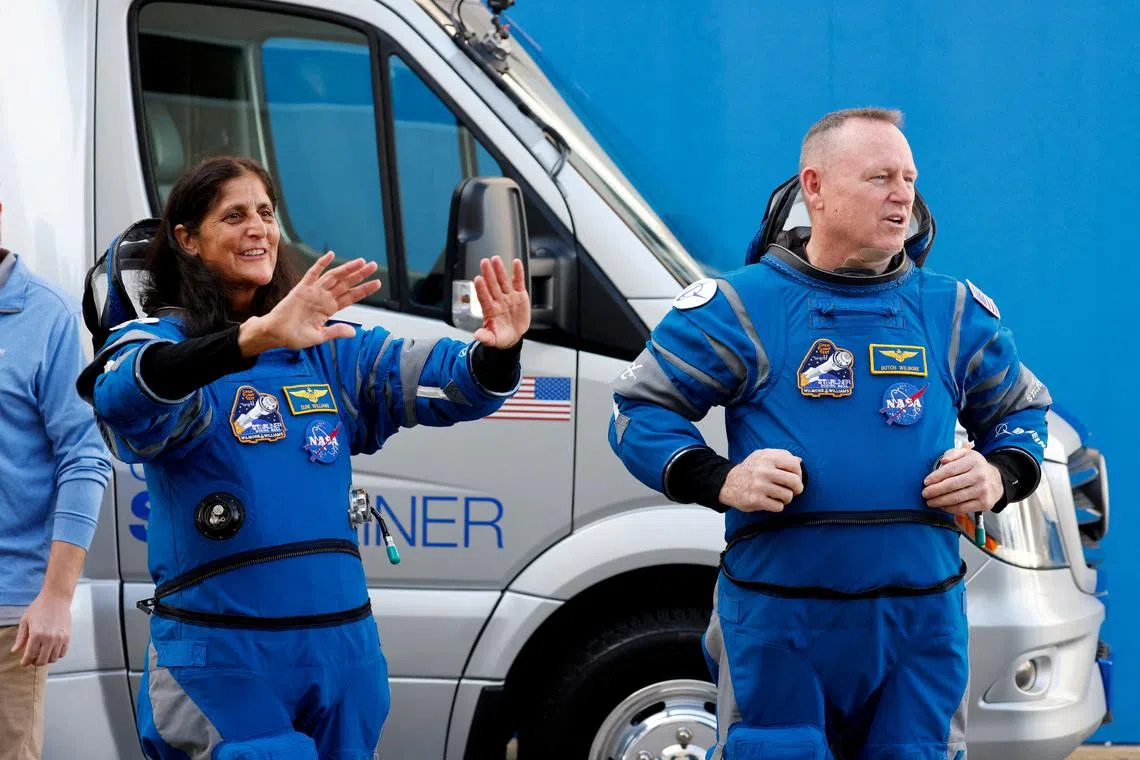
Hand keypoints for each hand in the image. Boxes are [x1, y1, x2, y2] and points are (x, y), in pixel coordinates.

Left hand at [11, 591, 71, 666]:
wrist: (56, 598)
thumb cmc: (40, 607)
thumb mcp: (25, 621)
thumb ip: (20, 637)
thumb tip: (15, 651)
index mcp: (36, 634)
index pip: (30, 655)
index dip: (25, 662)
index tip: (23, 663)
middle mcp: (49, 638)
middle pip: (42, 660)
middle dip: (35, 663)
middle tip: (32, 660)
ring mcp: (60, 638)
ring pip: (53, 659)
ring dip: (46, 660)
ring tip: (42, 655)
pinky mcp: (67, 636)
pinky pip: (63, 653)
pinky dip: (56, 655)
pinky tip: (51, 650)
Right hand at [241, 253, 381, 354]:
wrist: (275, 334)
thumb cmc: (294, 336)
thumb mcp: (319, 336)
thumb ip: (335, 332)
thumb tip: (353, 333)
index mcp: (329, 309)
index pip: (351, 297)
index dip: (364, 290)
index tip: (377, 283)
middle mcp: (324, 298)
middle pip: (346, 284)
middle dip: (360, 275)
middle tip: (373, 266)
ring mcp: (313, 292)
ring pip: (333, 277)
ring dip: (347, 269)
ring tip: (360, 262)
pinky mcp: (301, 289)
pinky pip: (312, 274)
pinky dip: (321, 264)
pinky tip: (330, 255)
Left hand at [472, 256, 530, 348]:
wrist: (513, 336)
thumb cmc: (501, 336)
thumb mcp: (492, 339)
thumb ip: (485, 337)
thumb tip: (477, 336)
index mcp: (490, 310)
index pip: (484, 297)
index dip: (481, 288)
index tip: (478, 279)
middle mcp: (498, 300)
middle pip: (492, 285)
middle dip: (489, 273)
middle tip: (484, 262)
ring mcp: (508, 296)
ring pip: (503, 281)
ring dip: (500, 270)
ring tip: (496, 259)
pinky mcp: (519, 295)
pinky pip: (519, 282)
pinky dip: (518, 272)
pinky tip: (516, 262)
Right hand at [718, 449, 804, 511]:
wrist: (727, 483)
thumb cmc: (749, 470)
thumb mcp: (762, 456)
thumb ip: (781, 456)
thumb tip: (799, 461)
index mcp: (767, 457)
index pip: (795, 465)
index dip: (799, 473)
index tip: (795, 478)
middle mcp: (763, 470)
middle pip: (794, 481)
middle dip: (798, 488)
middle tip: (793, 490)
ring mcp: (759, 486)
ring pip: (788, 496)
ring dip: (786, 498)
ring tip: (779, 496)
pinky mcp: (756, 500)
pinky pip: (778, 506)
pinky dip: (777, 506)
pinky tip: (771, 502)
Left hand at [922, 444, 1003, 514]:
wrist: (997, 481)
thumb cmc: (976, 467)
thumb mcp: (966, 454)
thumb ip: (953, 454)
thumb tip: (943, 461)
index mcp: (974, 461)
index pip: (951, 470)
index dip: (936, 477)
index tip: (925, 482)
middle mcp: (980, 476)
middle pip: (952, 485)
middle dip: (935, 490)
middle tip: (924, 493)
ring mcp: (983, 491)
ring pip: (956, 498)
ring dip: (940, 501)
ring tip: (930, 501)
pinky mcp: (984, 503)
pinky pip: (963, 508)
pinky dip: (949, 508)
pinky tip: (941, 506)